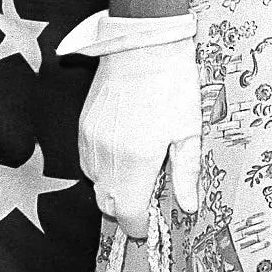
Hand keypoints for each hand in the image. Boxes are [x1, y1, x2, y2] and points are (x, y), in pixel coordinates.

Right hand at [73, 28, 200, 236]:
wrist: (141, 46)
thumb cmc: (172, 86)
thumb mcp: (188, 131)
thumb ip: (186, 173)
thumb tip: (188, 206)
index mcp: (133, 164)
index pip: (126, 215)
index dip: (140, 225)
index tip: (153, 223)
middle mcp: (104, 159)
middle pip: (107, 204)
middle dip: (127, 207)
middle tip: (153, 192)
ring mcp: (88, 144)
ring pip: (96, 183)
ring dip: (116, 185)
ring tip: (144, 163)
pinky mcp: (82, 129)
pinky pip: (89, 161)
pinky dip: (105, 165)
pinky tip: (128, 146)